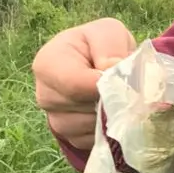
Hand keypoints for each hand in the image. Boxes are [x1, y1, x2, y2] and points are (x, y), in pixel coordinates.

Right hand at [31, 18, 135, 150]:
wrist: (97, 65)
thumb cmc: (99, 46)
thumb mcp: (107, 32)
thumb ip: (109, 46)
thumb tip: (112, 71)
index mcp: (47, 64)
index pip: (75, 85)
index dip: (104, 85)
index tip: (125, 81)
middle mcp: (44, 95)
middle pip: (86, 107)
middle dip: (112, 99)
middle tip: (128, 87)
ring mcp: (55, 120)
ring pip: (92, 127)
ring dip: (113, 114)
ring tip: (119, 96)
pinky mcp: (70, 139)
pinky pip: (95, 141)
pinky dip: (110, 129)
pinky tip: (112, 111)